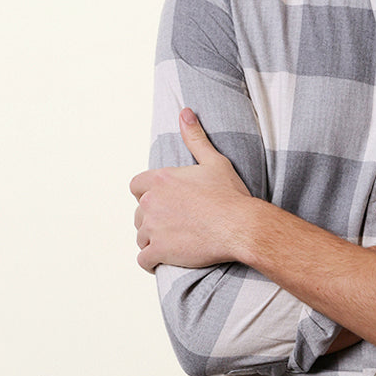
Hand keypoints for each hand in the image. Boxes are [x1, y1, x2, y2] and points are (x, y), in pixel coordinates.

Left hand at [130, 109, 253, 270]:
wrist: (240, 225)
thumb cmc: (230, 194)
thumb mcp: (213, 161)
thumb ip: (194, 137)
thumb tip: (185, 113)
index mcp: (159, 180)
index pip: (135, 186)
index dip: (148, 195)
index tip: (165, 201)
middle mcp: (151, 203)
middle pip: (139, 213)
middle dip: (153, 219)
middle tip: (176, 223)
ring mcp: (153, 228)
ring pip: (141, 237)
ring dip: (153, 240)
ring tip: (175, 242)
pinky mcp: (159, 251)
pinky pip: (144, 260)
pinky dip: (152, 262)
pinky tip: (164, 260)